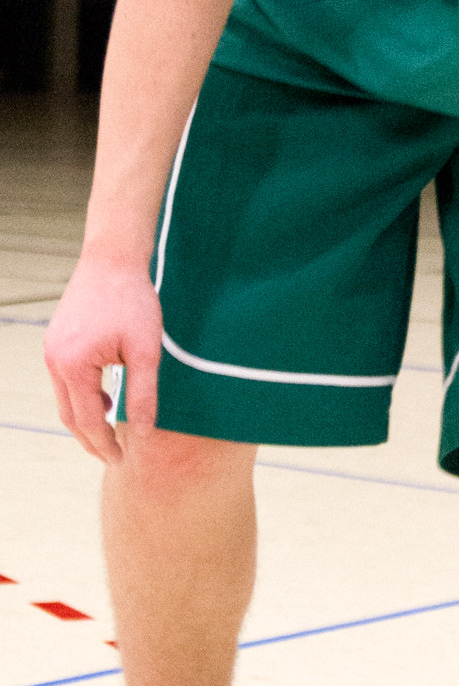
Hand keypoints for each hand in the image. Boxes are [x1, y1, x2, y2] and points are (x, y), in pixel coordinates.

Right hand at [44, 258, 163, 462]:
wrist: (113, 258)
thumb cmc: (133, 300)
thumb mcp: (146, 350)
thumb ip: (143, 393)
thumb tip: (144, 433)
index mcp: (74, 366)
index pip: (88, 420)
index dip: (105, 444)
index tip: (121, 460)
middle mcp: (55, 361)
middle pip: (70, 416)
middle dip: (91, 439)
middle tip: (113, 456)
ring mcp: (52, 351)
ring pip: (65, 399)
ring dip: (87, 417)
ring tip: (111, 431)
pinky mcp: (57, 341)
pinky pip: (66, 380)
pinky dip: (83, 396)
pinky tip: (106, 397)